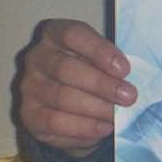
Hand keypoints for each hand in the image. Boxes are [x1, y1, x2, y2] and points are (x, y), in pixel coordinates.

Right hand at [16, 19, 135, 157]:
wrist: (71, 105)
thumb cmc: (92, 72)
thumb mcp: (102, 59)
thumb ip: (112, 63)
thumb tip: (132, 78)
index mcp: (54, 34)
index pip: (73, 34)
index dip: (99, 51)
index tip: (124, 69)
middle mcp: (37, 58)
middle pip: (66, 68)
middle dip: (101, 84)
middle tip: (128, 96)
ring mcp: (30, 87)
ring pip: (61, 97)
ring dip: (95, 108)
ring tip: (118, 115)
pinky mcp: (29, 115)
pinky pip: (55, 122)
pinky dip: (84, 127)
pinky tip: (103, 127)